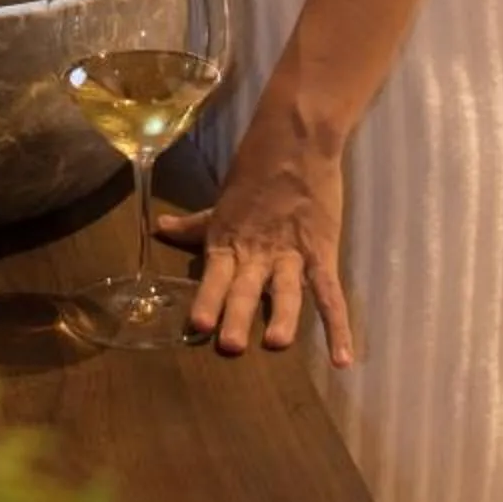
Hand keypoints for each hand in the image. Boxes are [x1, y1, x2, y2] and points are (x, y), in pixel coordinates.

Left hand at [155, 118, 353, 366]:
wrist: (295, 141)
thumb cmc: (255, 173)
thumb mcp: (221, 204)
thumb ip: (195, 225)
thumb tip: (158, 228)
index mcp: (230, 243)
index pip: (215, 276)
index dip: (207, 299)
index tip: (196, 325)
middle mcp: (257, 254)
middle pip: (246, 289)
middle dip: (237, 316)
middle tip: (229, 345)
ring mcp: (291, 254)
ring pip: (286, 291)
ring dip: (282, 317)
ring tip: (277, 343)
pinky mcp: (321, 251)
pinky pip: (330, 293)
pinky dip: (338, 325)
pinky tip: (344, 359)